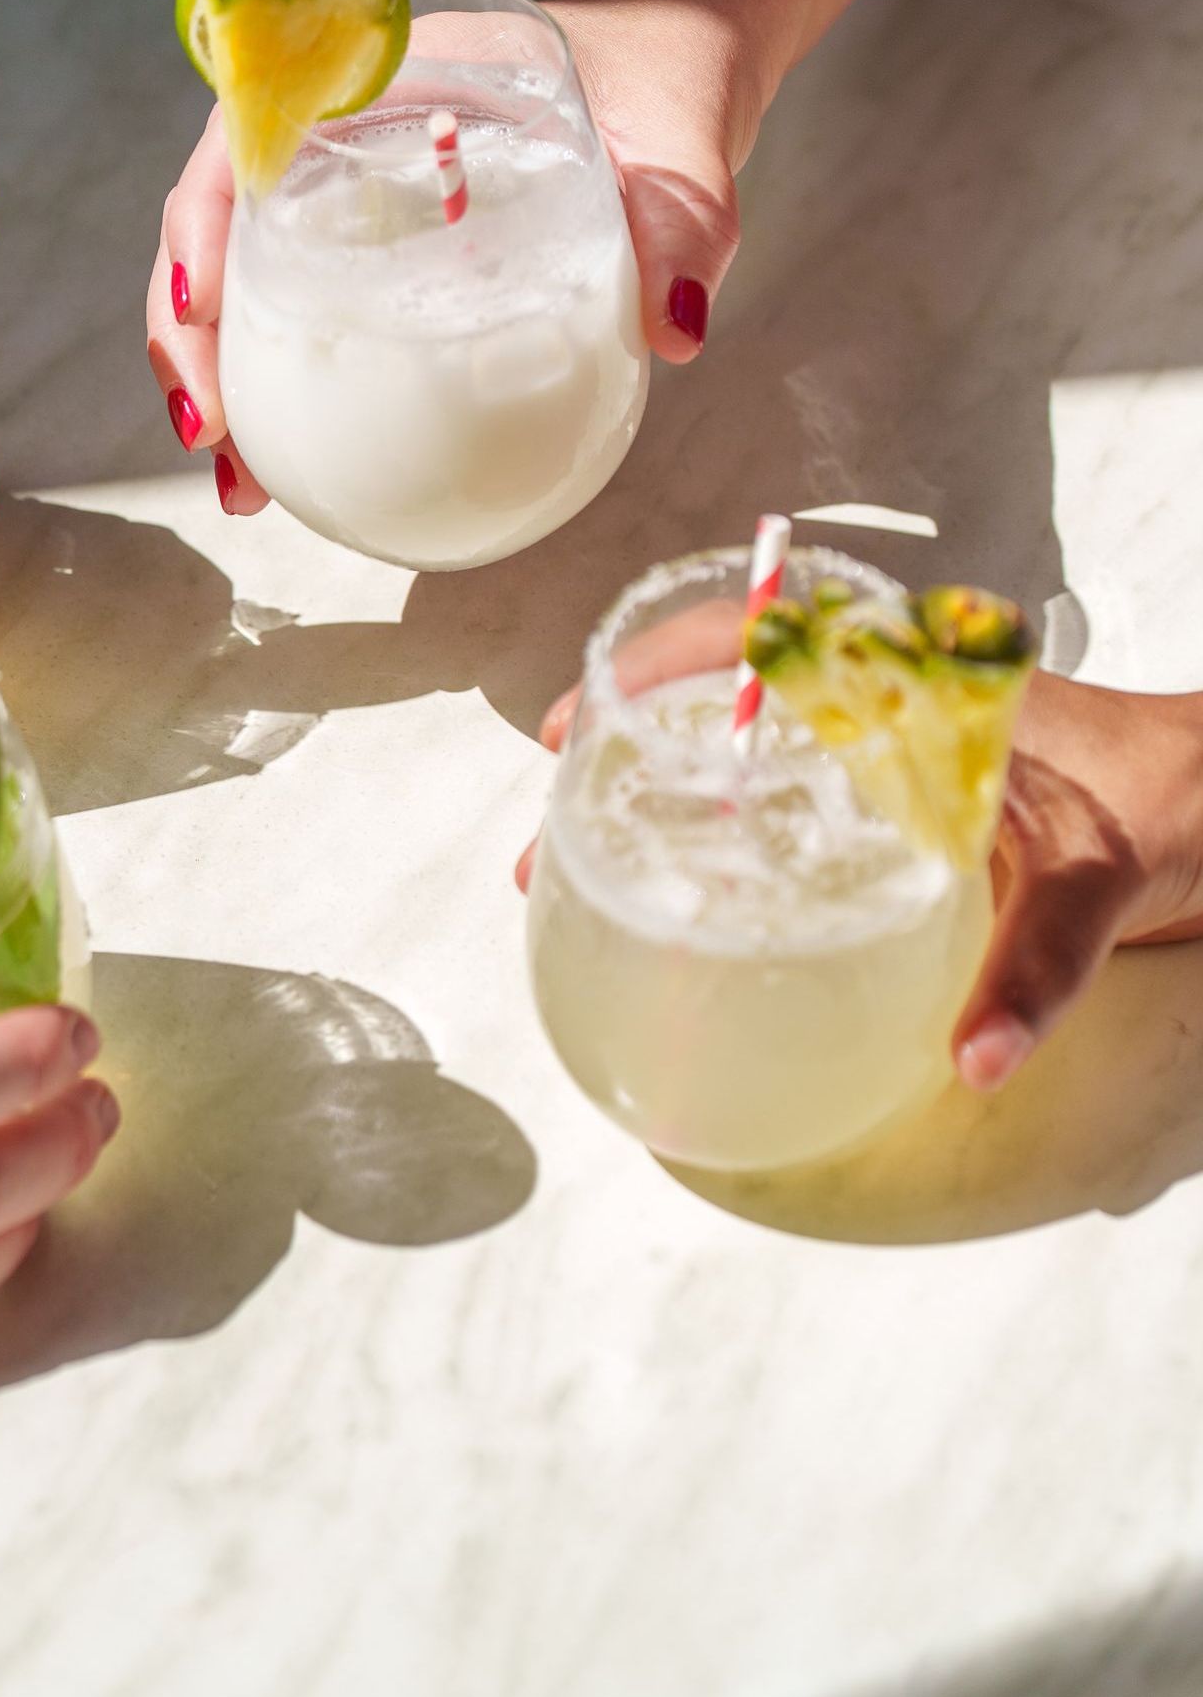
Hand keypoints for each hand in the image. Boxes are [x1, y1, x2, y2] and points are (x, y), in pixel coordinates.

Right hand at [143, 0, 759, 514]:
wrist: (678, 73)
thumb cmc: (667, 84)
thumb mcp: (682, 146)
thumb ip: (682, 223)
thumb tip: (674, 329)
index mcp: (386, 65)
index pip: (251, 126)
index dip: (205, 217)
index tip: (204, 308)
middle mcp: (343, 123)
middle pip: (218, 219)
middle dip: (190, 333)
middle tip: (214, 439)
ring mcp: (350, 189)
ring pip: (244, 276)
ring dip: (222, 377)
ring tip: (241, 487)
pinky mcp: (375, 246)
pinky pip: (301, 309)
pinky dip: (281, 387)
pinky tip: (288, 474)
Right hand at [515, 670, 1202, 1090]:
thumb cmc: (1170, 803)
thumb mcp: (1099, 883)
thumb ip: (1036, 967)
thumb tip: (969, 1058)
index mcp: (919, 683)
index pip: (761, 638)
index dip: (655, 667)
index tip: (582, 725)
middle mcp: (890, 699)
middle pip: (725, 691)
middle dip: (627, 741)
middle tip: (555, 817)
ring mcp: (890, 742)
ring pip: (749, 737)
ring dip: (667, 779)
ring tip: (591, 854)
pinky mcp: (903, 789)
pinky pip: (793, 783)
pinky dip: (727, 815)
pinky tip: (692, 883)